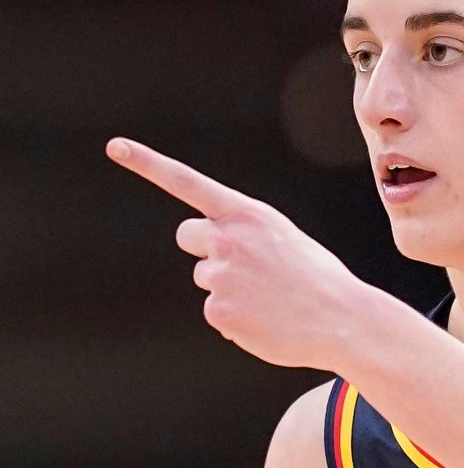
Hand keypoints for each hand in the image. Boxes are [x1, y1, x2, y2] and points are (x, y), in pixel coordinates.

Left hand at [106, 137, 365, 369]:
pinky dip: (235, 318)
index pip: (188, 183)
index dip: (148, 164)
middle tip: (244, 266)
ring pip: (205, 277)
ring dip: (228, 287)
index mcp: (248, 214)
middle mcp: (228, 239)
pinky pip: (214, 311)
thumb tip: (214, 257)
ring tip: (268, 298)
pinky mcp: (218, 311)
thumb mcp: (285, 239)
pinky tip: (265, 320)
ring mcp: (220, 276)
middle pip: (188, 235)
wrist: (343, 320)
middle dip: (207, 248)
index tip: (116, 147)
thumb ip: (246, 235)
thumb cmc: (318, 279)